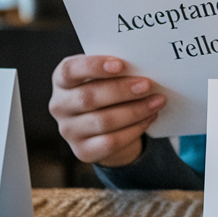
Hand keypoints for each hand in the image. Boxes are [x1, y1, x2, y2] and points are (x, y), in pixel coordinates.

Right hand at [49, 55, 166, 166]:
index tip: (120, 65)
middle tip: (148, 84)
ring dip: (135, 110)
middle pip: (88, 98)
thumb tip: (143, 67)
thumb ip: (116, 71)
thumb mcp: (106, 78)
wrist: (107, 127)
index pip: (70, 71)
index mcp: (62, 80)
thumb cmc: (107, 92)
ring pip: (103, 121)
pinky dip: (135, 129)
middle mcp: (59, 106)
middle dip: (121, 90)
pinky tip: (150, 117)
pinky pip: (111, 142)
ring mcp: (68, 131)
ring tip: (157, 101)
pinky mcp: (83, 151)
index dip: (93, 66)